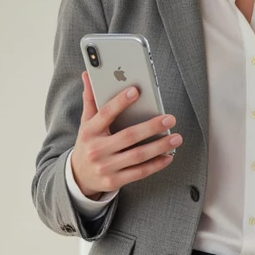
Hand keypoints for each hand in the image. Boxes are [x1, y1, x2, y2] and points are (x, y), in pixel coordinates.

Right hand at [69, 74, 181, 196]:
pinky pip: (139, 172)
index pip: (105, 114)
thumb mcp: (86, 123)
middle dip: (151, 127)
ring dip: (159, 146)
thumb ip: (90, 100)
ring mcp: (106, 167)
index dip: (120, 102)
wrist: (79, 176)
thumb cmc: (88, 143)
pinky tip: (168, 156)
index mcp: (89, 131)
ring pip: (137, 156)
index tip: (136, 91)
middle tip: (170, 119)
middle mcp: (97, 150)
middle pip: (128, 136)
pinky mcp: (114, 181)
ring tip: (176, 138)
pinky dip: (155, 165)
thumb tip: (87, 74)